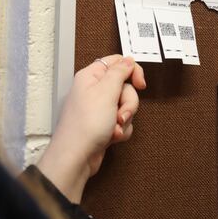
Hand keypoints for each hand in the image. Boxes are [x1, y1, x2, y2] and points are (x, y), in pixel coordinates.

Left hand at [37, 55, 145, 201]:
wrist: (77, 157)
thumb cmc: (84, 126)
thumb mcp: (106, 92)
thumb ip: (120, 72)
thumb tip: (128, 60)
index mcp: (91, 77)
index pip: (117, 62)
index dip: (132, 71)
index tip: (140, 84)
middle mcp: (94, 91)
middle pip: (126, 87)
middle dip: (128, 103)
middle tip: (119, 113)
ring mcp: (100, 109)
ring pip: (126, 106)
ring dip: (125, 119)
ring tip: (114, 128)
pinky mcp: (104, 124)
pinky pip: (123, 122)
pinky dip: (122, 130)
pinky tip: (112, 136)